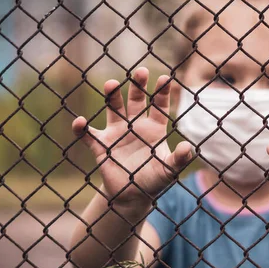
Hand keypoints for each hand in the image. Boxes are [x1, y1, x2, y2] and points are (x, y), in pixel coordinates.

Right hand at [72, 67, 191, 206]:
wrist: (133, 196)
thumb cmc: (154, 180)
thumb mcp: (169, 170)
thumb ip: (179, 159)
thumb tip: (189, 148)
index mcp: (153, 128)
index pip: (158, 106)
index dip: (162, 92)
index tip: (165, 78)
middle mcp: (134, 126)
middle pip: (135, 101)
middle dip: (137, 86)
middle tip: (140, 72)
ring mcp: (116, 134)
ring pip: (113, 109)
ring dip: (112, 97)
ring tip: (111, 84)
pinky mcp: (101, 147)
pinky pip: (88, 135)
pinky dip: (82, 129)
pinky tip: (79, 122)